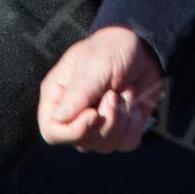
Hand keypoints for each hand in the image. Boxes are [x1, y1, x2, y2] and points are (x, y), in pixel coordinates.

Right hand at [37, 25, 163, 151]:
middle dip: (105, 120)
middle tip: (114, 93)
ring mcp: (97, 124)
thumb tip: (59, 119)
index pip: (52, 131)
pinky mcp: (120, 128)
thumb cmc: (112, 48)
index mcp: (59, 97)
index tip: (94, 114)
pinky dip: (134, 124)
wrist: (142, 47)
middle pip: (81, 142)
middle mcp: (75, 115)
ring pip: (105, 146)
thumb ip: (79, 91)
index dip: (73, 131)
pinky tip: (133, 102)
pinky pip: (126, 143)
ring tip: (125, 93)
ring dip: (122, 119)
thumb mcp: (96, 63)